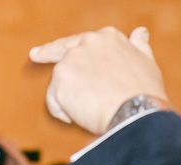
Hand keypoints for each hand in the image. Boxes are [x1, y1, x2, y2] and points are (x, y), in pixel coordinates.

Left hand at [30, 26, 166, 133]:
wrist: (135, 111)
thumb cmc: (144, 93)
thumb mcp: (145, 62)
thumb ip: (138, 47)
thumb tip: (140, 32)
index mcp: (107, 37)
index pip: (81, 40)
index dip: (67, 46)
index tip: (50, 46)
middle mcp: (86, 43)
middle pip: (61, 52)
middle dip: (46, 53)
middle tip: (35, 54)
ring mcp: (71, 60)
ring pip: (59, 84)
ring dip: (70, 100)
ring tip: (93, 110)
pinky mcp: (60, 80)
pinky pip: (54, 103)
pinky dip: (64, 114)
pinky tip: (81, 117)